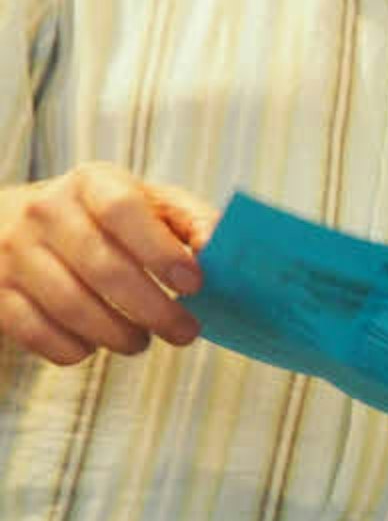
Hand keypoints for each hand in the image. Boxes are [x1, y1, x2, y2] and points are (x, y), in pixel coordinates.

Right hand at [0, 162, 218, 363]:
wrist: (12, 221)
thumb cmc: (104, 218)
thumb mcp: (148, 203)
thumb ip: (191, 221)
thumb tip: (223, 248)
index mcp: (92, 183)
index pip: (123, 210)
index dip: (160, 250)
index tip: (194, 284)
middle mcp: (46, 212)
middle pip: (103, 267)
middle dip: (153, 309)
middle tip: (185, 332)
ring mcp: (14, 253)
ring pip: (70, 305)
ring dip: (117, 334)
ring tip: (142, 342)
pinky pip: (35, 331)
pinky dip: (71, 348)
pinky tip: (94, 346)